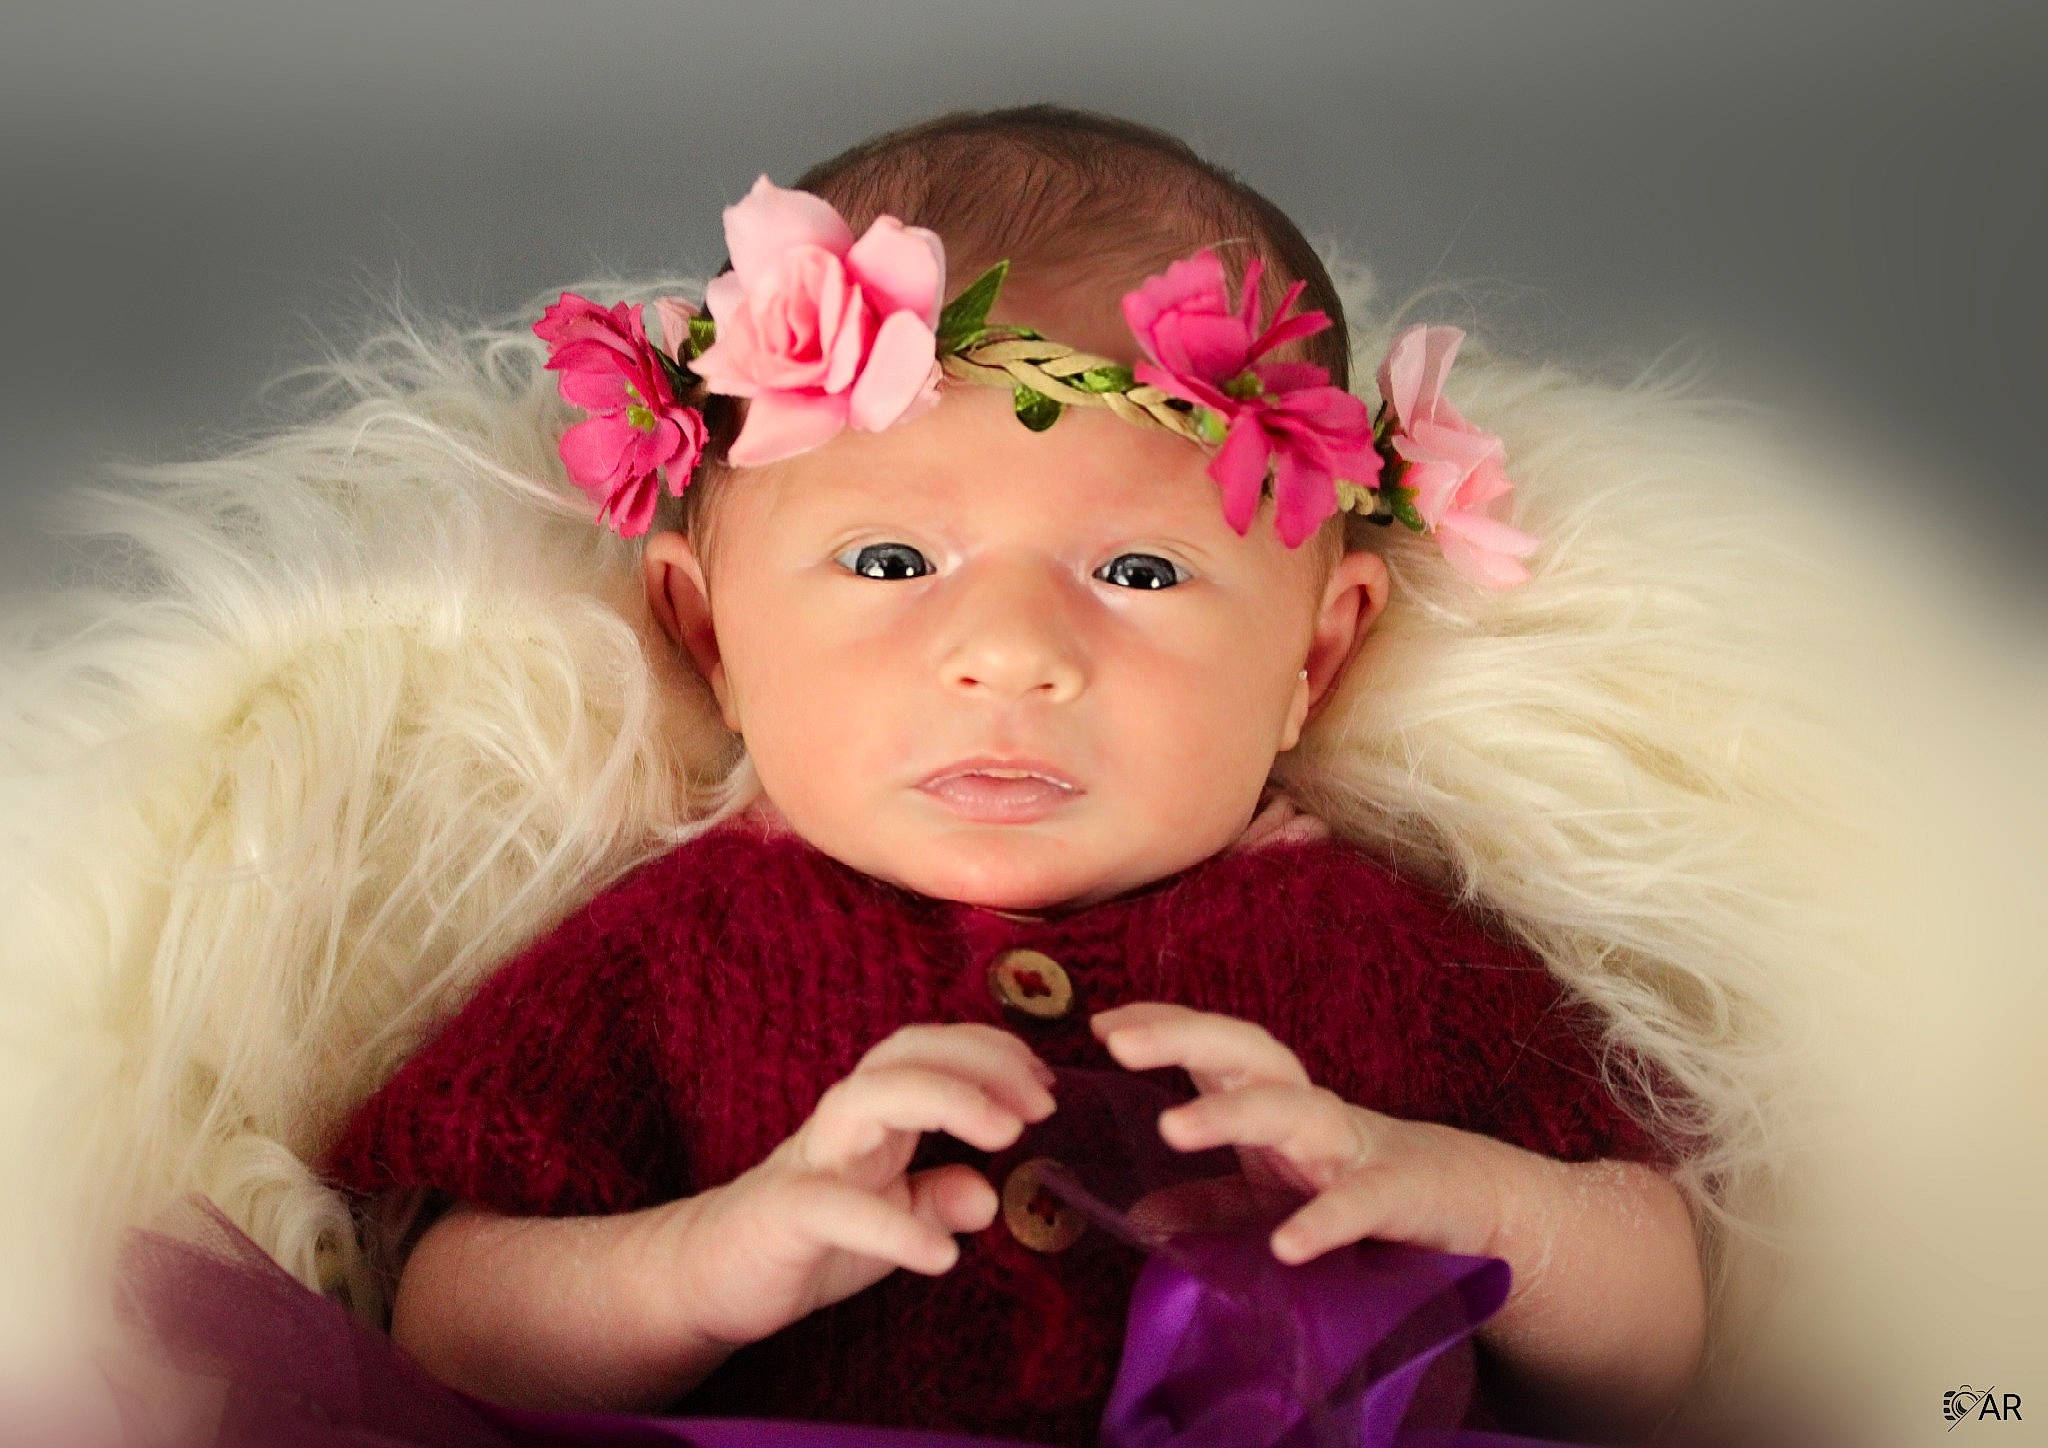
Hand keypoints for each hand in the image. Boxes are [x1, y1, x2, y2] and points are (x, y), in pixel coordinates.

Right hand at [648, 1023, 1056, 1350]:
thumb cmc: (814, 1236)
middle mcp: (845, 1119)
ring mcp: (812, 1160)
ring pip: (872, 1098)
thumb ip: (940, 1197)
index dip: (993, 1053)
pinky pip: (838, 1207)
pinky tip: (942, 1255)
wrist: (715, 1275)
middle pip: (908, 1054)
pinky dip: (894, 1225)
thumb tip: (992, 1195)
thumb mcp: (894, 1216)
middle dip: (981, 1063)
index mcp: (876, 1111)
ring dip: (948, 1102)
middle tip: (1042, 1105)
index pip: (933, 1051)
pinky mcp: (785, 1213)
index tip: (1047, 1085)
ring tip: (1008, 1137)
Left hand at [1091, 1002, 1517, 1264]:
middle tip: (1118, 1043)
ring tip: (1171, 1128)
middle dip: (1182, 1038)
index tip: (1102, 1023)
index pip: (1213, 1048)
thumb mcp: (1277, 1196)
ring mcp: (1354, 1147)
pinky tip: (1287, 1247)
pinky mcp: (1399, 1196)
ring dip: (1230, 1115)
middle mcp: (1309, 1111)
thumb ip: (1213, 1202)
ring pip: (1293, 1111)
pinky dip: (1324, 1221)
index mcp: (1274, 1103)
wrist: (1474, 1208)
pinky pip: (1358, 1204)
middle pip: (1246, 1053)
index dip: (1162, 1027)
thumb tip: (1138, 1217)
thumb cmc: (1359, 1186)